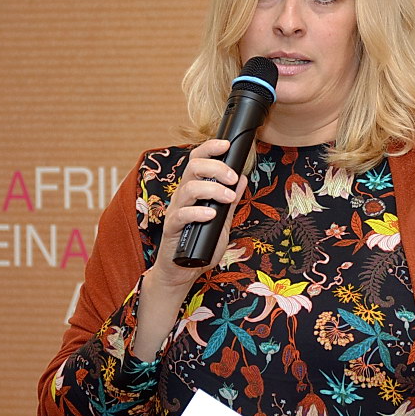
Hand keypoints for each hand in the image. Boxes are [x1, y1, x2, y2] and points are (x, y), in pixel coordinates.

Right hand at [133, 139, 247, 360]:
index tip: (226, 144)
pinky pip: (182, 215)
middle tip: (232, 177)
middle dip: (215, 167)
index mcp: (195, 190)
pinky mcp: (172, 229)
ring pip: (188, 188)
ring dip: (211, 189)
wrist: (183, 271)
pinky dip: (198, 212)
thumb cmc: (201, 243)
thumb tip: (243, 179)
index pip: (198, 161)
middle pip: (192, 168)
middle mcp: (183, 196)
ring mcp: (176, 211)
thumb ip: (230, 201)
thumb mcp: (223, 220)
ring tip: (227, 197)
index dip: (210, 148)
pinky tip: (211, 214)